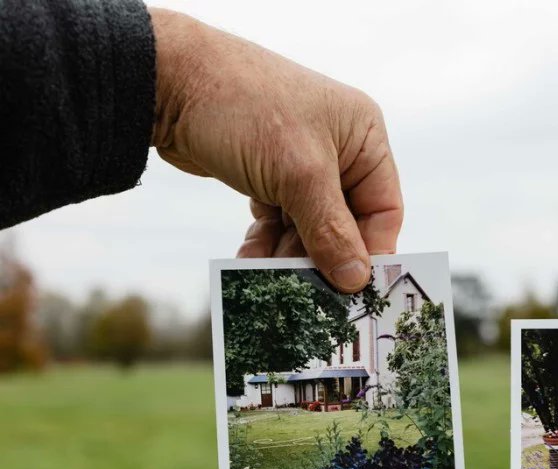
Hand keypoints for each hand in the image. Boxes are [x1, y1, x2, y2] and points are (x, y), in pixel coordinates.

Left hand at [148, 8, 402, 291]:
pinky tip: (250, 261)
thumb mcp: (299, 174)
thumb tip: (356, 281)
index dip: (372, 251)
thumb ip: (331, 230)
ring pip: (309, 226)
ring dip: (290, 254)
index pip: (384, 209)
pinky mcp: (268, 172)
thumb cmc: (246, 109)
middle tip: (308, 292)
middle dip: (324, 257)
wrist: (166, 80)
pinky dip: (267, 241)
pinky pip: (279, 219)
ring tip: (270, 280)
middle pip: (345, 223)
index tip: (354, 290)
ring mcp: (302, 161)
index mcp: (363, 136)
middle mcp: (339, 148)